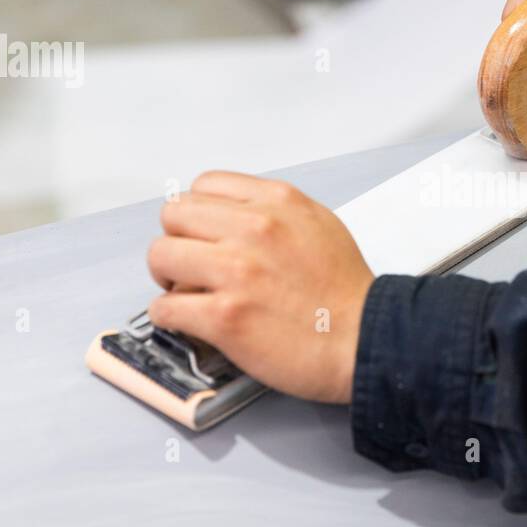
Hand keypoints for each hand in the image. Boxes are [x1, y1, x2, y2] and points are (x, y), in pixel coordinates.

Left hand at [145, 172, 374, 404]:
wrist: (366, 340)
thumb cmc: (346, 292)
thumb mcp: (319, 223)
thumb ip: (274, 212)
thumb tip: (230, 218)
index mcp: (276, 202)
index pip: (203, 186)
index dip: (197, 214)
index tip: (202, 235)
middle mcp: (254, 228)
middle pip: (174, 215)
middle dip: (177, 241)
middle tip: (190, 266)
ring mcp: (236, 272)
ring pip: (161, 255)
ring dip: (167, 278)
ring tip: (188, 294)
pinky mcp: (225, 317)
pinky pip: (166, 307)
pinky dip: (171, 317)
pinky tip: (191, 323)